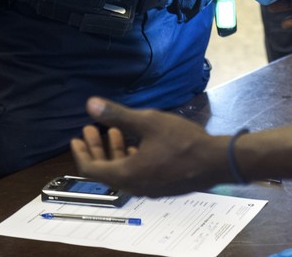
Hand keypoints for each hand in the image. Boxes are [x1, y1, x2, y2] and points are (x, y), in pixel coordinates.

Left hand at [71, 98, 229, 196]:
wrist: (215, 162)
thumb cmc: (182, 141)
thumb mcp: (148, 122)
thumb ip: (118, 115)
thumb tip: (90, 104)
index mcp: (126, 174)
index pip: (90, 169)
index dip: (81, 152)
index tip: (76, 138)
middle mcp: (133, 186)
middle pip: (105, 170)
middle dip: (97, 148)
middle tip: (92, 129)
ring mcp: (148, 188)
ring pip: (122, 172)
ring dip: (114, 152)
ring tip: (114, 131)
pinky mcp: (161, 187)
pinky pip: (136, 174)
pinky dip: (128, 159)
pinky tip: (136, 144)